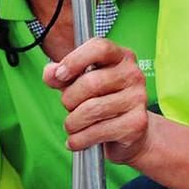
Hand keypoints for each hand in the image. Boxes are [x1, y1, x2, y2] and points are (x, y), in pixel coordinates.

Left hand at [42, 38, 150, 164]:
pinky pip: (99, 131)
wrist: (127, 131)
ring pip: (92, 109)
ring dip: (72, 122)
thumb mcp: (75, 82)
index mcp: (119, 56)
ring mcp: (138, 99)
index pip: (99, 47)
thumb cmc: (98, 99)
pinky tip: (75, 140)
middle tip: (67, 106)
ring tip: (71, 125)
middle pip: (91, 82)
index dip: (75, 60)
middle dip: (69, 99)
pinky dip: (79, 139)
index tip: (60, 76)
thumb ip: (59, 74)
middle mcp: (133, 74)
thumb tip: (51, 73)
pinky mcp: (137, 124)